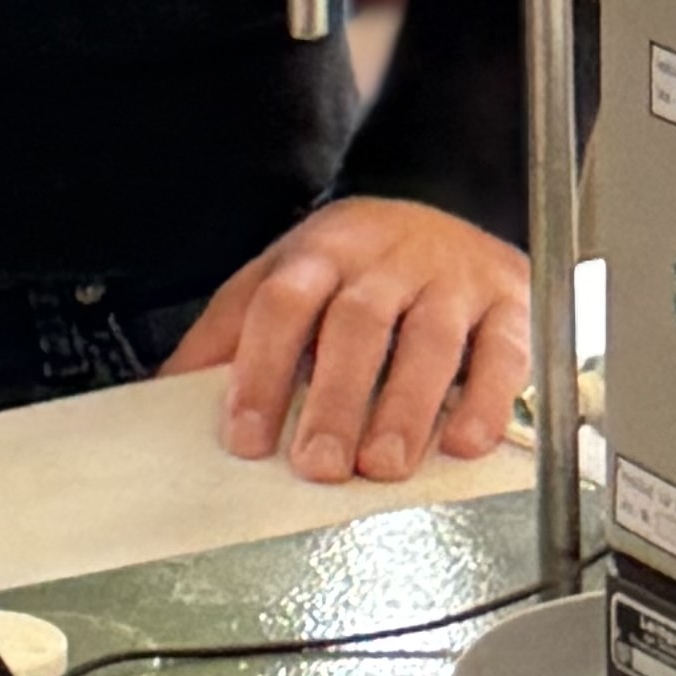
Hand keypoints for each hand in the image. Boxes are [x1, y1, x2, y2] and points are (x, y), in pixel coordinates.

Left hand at [162, 204, 529, 486]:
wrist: (449, 208)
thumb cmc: (357, 265)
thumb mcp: (284, 276)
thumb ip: (231, 332)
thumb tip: (166, 393)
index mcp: (320, 251)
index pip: (281, 304)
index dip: (260, 372)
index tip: (247, 438)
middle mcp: (386, 258)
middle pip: (356, 324)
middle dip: (334, 399)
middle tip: (318, 466)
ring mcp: (452, 276)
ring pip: (429, 339)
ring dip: (404, 409)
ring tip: (381, 466)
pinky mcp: (509, 301)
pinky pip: (503, 351)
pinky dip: (484, 400)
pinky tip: (461, 443)